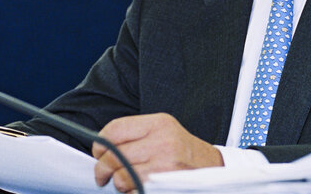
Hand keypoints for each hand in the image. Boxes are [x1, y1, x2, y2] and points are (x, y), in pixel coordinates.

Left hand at [92, 112, 222, 191]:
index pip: (115, 130)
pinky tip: (139, 189)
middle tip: (103, 175)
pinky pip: (134, 193)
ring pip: (122, 177)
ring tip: (126, 182)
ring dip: (118, 184)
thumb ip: (135, 135)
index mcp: (159, 123)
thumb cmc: (182, 150)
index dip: (100, 144)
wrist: (212, 168)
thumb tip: (101, 148)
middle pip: (115, 156)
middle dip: (103, 169)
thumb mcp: (163, 131)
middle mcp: (163, 142)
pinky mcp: (165, 186)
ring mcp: (165, 166)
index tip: (98, 153)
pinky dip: (131, 193)